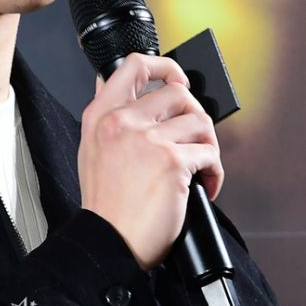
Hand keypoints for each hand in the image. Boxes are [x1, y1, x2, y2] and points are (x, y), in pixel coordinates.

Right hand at [77, 53, 223, 270]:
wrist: (108, 240)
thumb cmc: (104, 203)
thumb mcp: (91, 148)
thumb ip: (106, 115)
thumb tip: (110, 83)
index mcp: (100, 115)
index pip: (134, 66)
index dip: (164, 65)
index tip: (176, 78)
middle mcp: (123, 121)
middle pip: (177, 91)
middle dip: (194, 113)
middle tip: (193, 134)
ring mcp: (148, 139)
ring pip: (199, 120)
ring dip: (207, 144)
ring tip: (200, 164)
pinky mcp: (172, 161)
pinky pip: (209, 154)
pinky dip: (214, 172)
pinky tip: (203, 185)